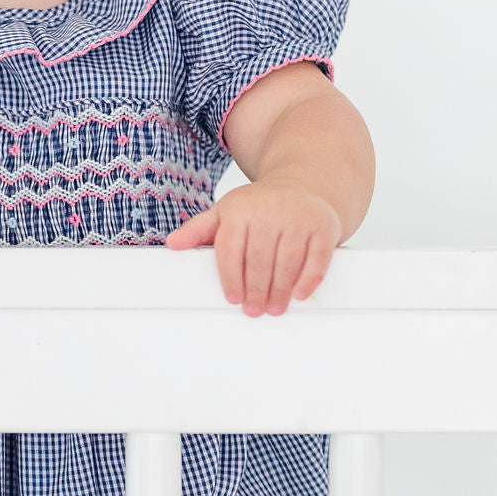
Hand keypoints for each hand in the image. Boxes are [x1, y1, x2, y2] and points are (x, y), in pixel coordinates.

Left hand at [165, 180, 341, 315]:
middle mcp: (270, 210)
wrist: (303, 185)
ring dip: (280, 290)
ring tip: (274, 308)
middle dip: (256, 290)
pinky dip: (309, 280)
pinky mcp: (323, 226)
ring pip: (288, 261)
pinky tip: (299, 295)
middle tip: (254, 310)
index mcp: (241, 208)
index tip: (233, 299)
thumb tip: (173, 244)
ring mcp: (299, 217)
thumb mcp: (226, 212)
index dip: (231, 278)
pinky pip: (317, 258)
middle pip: (260, 259)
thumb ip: (199, 230)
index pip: (231, 249)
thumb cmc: (259, 206)